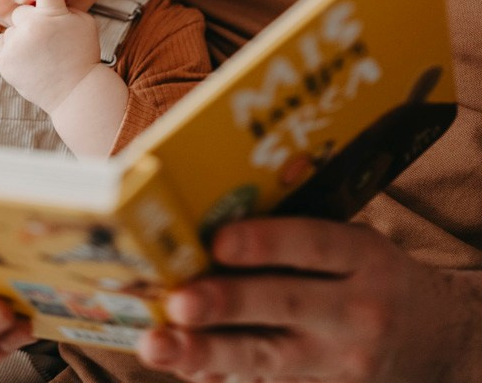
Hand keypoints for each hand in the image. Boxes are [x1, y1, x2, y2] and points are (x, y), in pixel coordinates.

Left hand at [0, 0, 100, 112]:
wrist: (75, 93)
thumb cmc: (81, 54)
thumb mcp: (82, 23)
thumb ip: (63, 7)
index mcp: (55, 16)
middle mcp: (33, 29)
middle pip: (25, 11)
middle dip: (34, 21)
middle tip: (50, 42)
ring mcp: (17, 46)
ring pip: (14, 28)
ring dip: (24, 37)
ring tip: (42, 56)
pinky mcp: (4, 61)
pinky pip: (5, 44)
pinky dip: (15, 51)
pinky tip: (31, 64)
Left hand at [137, 216, 473, 381]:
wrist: (426, 333)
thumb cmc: (364, 270)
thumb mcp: (350, 240)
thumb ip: (295, 230)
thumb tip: (209, 219)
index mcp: (365, 257)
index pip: (315, 245)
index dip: (266, 242)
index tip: (218, 240)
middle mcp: (359, 311)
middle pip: (287, 304)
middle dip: (227, 304)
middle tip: (178, 301)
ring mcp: (343, 362)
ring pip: (269, 359)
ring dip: (208, 353)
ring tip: (160, 345)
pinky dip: (223, 376)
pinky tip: (186, 368)